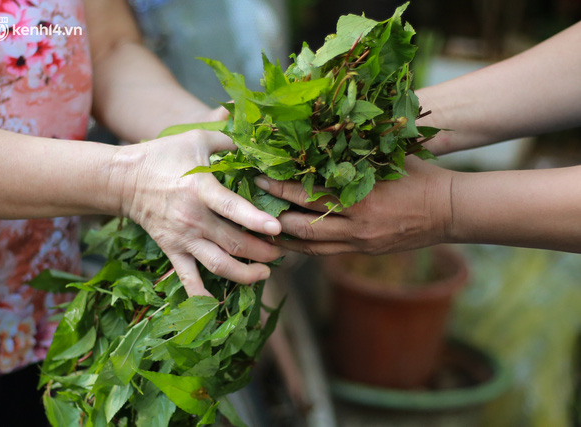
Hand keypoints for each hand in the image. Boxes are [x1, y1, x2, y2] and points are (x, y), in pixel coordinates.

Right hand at [110, 128, 282, 295]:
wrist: (124, 179)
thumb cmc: (164, 155)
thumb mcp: (196, 138)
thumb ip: (229, 137)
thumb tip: (256, 136)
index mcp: (201, 189)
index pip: (232, 208)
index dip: (256, 220)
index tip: (278, 228)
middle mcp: (194, 219)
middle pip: (234, 243)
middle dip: (263, 252)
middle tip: (282, 251)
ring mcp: (183, 239)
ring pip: (218, 265)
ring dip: (245, 273)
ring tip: (265, 273)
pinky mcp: (173, 251)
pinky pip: (188, 280)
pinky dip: (202, 297)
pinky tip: (218, 307)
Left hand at [255, 158, 452, 255]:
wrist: (450, 210)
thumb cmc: (419, 176)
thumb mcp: (387, 158)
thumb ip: (354, 152)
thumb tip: (318, 135)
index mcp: (361, 198)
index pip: (309, 194)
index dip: (280, 187)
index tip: (259, 177)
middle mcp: (356, 226)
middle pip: (302, 225)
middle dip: (272, 215)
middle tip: (249, 203)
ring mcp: (359, 243)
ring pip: (309, 247)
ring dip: (282, 238)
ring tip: (258, 228)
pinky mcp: (362, 252)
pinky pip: (324, 254)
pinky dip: (302, 248)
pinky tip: (285, 241)